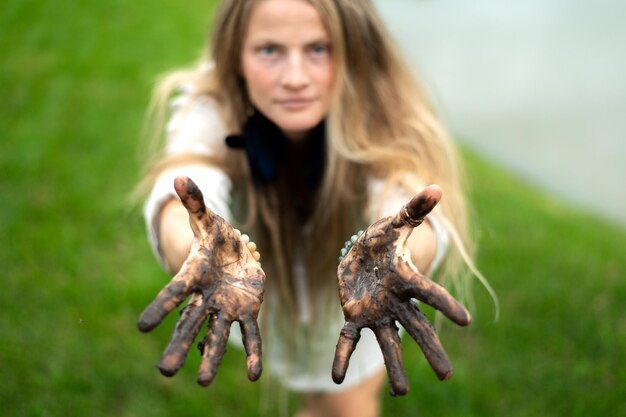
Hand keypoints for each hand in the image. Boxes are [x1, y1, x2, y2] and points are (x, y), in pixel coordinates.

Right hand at [138, 176, 264, 385]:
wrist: (233, 254)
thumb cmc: (216, 238)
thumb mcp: (208, 220)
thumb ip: (195, 203)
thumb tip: (180, 176)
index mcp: (194, 275)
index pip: (174, 293)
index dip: (160, 307)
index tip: (142, 327)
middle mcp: (205, 297)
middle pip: (189, 323)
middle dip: (178, 345)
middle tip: (164, 371)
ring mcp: (225, 308)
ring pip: (216, 335)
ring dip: (210, 358)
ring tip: (202, 382)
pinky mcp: (247, 312)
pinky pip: (250, 336)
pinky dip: (253, 354)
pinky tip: (254, 376)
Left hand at [332, 185, 470, 395]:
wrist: (363, 254)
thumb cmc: (384, 239)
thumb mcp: (396, 222)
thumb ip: (414, 209)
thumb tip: (435, 187)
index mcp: (406, 280)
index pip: (429, 292)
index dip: (445, 304)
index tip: (465, 320)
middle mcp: (396, 302)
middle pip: (417, 328)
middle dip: (430, 350)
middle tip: (446, 375)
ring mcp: (376, 313)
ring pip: (387, 343)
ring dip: (394, 367)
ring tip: (401, 393)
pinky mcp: (354, 317)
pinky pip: (348, 340)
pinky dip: (342, 358)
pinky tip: (336, 378)